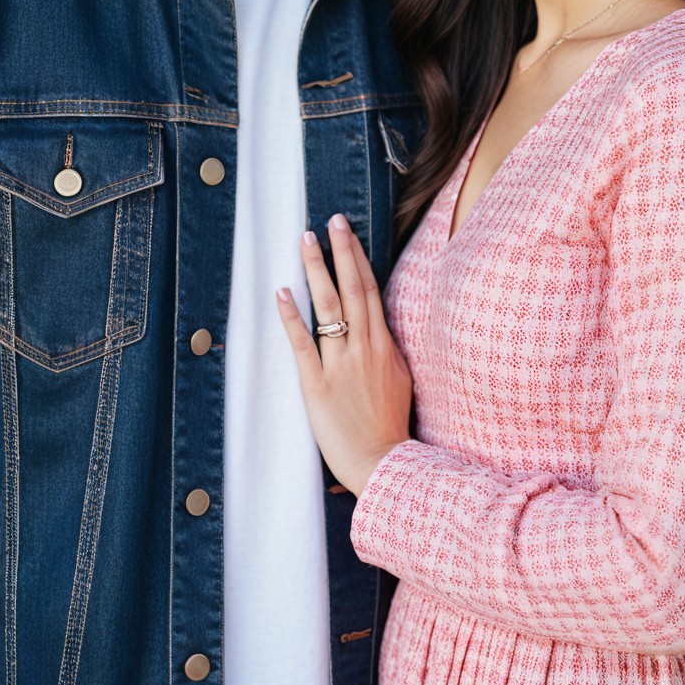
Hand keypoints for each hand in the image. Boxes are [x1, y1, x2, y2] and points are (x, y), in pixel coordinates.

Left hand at [277, 213, 412, 495]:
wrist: (385, 463)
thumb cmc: (392, 428)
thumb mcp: (401, 382)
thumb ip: (389, 354)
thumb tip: (380, 333)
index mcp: (385, 346)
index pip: (371, 292)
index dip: (358, 260)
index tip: (347, 234)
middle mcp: (366, 348)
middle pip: (353, 289)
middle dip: (341, 252)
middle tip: (331, 220)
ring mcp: (342, 364)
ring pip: (329, 307)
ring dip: (316, 271)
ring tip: (305, 241)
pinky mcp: (318, 384)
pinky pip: (304, 343)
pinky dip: (292, 316)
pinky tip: (282, 292)